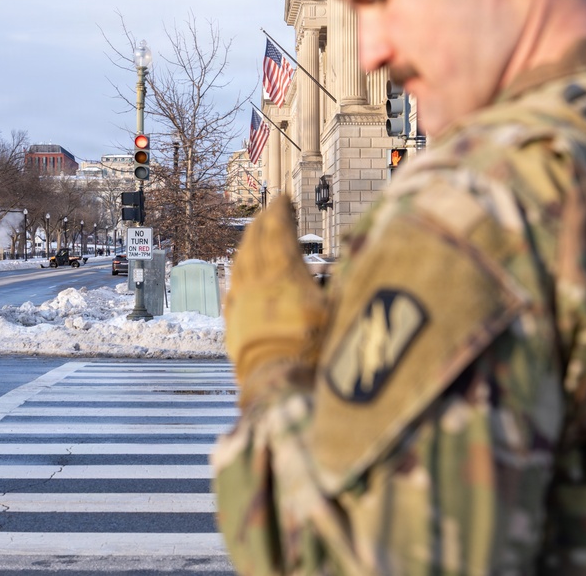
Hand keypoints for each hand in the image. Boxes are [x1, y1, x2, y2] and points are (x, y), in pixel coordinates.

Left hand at [224, 196, 327, 402]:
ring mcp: (243, 302)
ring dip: (248, 243)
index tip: (283, 198)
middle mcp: (259, 283)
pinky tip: (239, 271)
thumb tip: (353, 254)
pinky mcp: (233, 322)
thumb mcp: (338, 312)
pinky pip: (232, 286)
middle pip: (257, 243)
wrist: (275, 386)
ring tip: (254, 232)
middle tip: (270, 211)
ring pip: (241, 262)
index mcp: (285, 276)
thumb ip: (344, 280)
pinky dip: (238, 271)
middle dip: (263, 223)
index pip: (279, 234)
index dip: (281, 214)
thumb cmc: (313, 352)